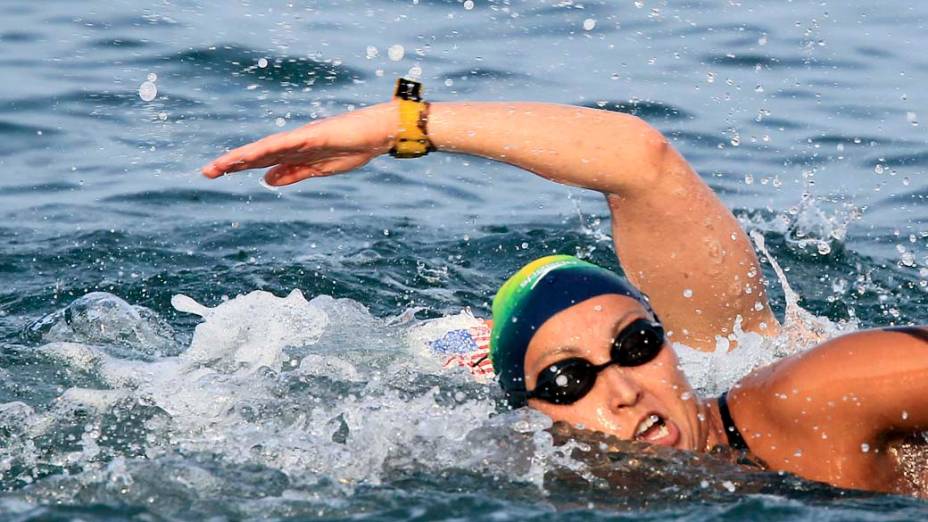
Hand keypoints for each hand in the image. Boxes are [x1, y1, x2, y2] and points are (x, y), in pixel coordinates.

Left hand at [201, 103, 397, 185]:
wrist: (376, 134)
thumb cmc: (352, 149)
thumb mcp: (318, 170)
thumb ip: (292, 173)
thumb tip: (266, 180)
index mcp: (293, 152)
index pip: (260, 160)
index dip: (237, 166)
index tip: (214, 173)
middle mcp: (292, 143)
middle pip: (257, 153)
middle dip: (232, 162)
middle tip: (206, 172)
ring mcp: (302, 137)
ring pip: (267, 148)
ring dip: (245, 156)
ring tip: (222, 165)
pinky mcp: (314, 135)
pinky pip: (289, 143)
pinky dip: (271, 149)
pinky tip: (256, 153)